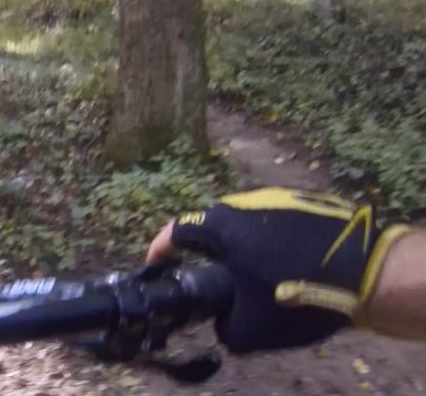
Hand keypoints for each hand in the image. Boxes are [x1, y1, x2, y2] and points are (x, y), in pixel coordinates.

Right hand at [147, 187, 410, 352]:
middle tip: (211, 279)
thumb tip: (222, 322)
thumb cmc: (298, 293)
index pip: (175, 231)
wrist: (370, 272)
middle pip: (211, 227)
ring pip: (244, 224)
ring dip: (241, 247)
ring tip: (253, 277)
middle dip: (206, 253)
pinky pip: (274, 222)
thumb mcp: (251, 326)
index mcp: (220, 224)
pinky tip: (287, 267)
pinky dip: (270, 243)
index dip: (159, 250)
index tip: (154, 265)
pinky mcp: (306, 202)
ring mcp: (277, 197)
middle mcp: (243, 202)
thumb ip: (223, 326)